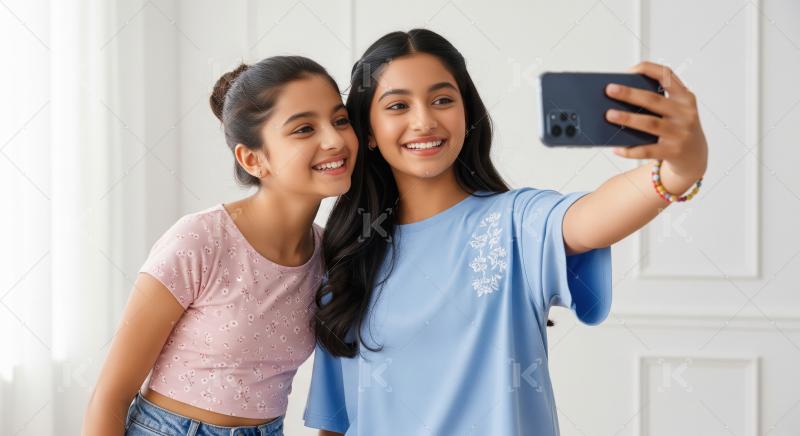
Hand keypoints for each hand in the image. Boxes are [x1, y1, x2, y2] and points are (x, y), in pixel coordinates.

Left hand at [605, 61, 707, 181]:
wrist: (695, 156)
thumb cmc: (676, 128)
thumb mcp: (675, 111)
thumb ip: (656, 103)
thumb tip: (619, 99)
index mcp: (684, 97)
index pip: (667, 75)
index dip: (648, 70)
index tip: (628, 70)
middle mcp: (685, 113)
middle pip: (653, 100)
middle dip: (630, 94)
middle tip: (609, 89)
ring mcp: (680, 133)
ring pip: (649, 123)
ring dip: (627, 118)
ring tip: (609, 115)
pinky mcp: (673, 151)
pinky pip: (646, 150)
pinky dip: (629, 150)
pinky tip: (616, 148)